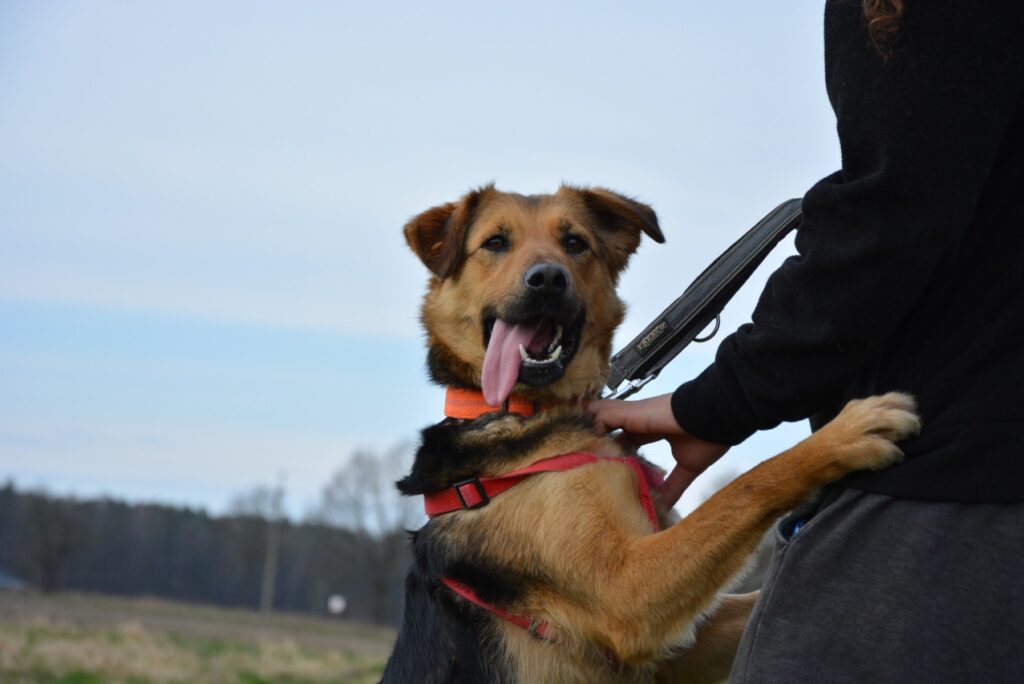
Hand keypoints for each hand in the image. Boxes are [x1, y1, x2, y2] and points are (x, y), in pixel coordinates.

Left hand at [587, 393, 728, 507]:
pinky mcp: (628, 414)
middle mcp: (637, 421)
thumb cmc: (709, 437)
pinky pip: (597, 417)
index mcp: (650, 430)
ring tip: (571, 454)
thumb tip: (665, 507)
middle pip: (604, 428)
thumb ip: (673, 486)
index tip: (599, 467)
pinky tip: (584, 449)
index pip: (622, 439)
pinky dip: (589, 431)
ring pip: (596, 418)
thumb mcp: (688, 467)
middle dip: (590, 441)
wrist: (718, 418)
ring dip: (586, 434)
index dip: (610, 451)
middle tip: (575, 462)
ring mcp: (631, 416)